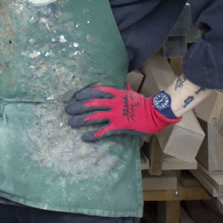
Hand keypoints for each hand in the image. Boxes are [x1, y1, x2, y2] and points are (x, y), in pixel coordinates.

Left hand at [65, 84, 179, 139]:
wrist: (155, 113)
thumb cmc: (144, 103)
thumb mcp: (131, 94)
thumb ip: (123, 90)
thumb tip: (121, 85)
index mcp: (116, 94)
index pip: (97, 91)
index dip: (85, 93)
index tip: (77, 96)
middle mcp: (113, 103)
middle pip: (91, 104)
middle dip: (78, 107)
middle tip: (68, 109)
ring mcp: (115, 115)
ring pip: (94, 117)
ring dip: (81, 120)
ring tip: (71, 123)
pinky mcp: (118, 126)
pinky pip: (103, 131)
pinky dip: (93, 134)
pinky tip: (85, 137)